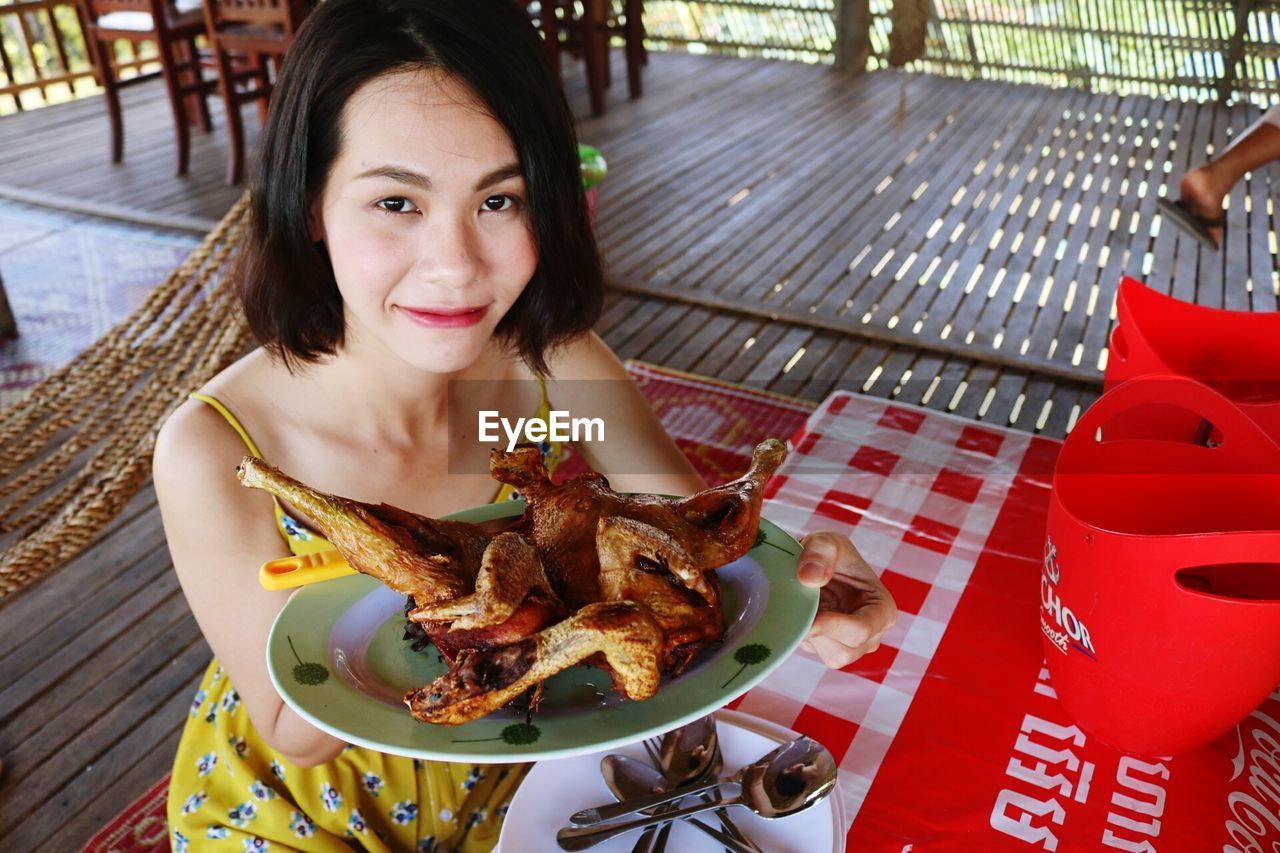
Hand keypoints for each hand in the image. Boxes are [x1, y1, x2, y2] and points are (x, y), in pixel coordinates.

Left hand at [795, 531, 897, 668]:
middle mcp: (872, 636)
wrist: (816, 566)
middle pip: (844, 650)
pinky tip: (799, 613)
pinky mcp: (829, 650)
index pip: (862, 630)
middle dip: (818, 631)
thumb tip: (810, 578)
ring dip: (808, 634)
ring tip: (801, 604)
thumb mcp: (829, 541)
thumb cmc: (831, 554)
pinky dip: (801, 635)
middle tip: (795, 605)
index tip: (809, 619)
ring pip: (827, 655)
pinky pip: (813, 652)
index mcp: (883, 611)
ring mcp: (851, 646)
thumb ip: (821, 551)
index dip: (833, 627)